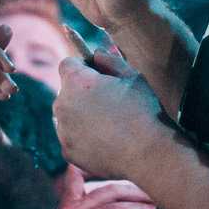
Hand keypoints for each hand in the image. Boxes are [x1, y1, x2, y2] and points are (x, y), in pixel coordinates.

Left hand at [53, 43, 166, 179]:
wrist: (147, 153)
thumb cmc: (142, 110)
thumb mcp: (132, 76)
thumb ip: (109, 60)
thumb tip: (95, 55)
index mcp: (76, 82)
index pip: (68, 64)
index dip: (83, 67)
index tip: (97, 76)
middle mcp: (62, 104)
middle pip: (66, 92)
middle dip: (82, 93)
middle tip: (108, 103)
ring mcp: (62, 130)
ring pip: (68, 116)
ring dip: (81, 116)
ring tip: (109, 125)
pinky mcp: (67, 151)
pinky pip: (71, 138)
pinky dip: (83, 139)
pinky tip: (105, 142)